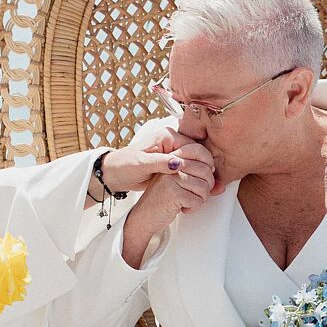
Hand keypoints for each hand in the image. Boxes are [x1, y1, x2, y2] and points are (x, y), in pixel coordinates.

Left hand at [95, 131, 214, 197]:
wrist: (115, 173)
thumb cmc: (125, 166)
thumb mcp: (142, 164)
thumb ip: (161, 163)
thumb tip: (179, 164)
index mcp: (167, 137)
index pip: (194, 146)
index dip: (203, 160)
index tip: (208, 174)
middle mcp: (172, 143)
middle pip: (198, 154)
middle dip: (206, 168)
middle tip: (211, 184)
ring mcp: (173, 154)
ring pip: (196, 163)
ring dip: (202, 175)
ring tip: (208, 189)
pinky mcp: (172, 165)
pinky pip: (189, 170)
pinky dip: (195, 179)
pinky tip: (199, 189)